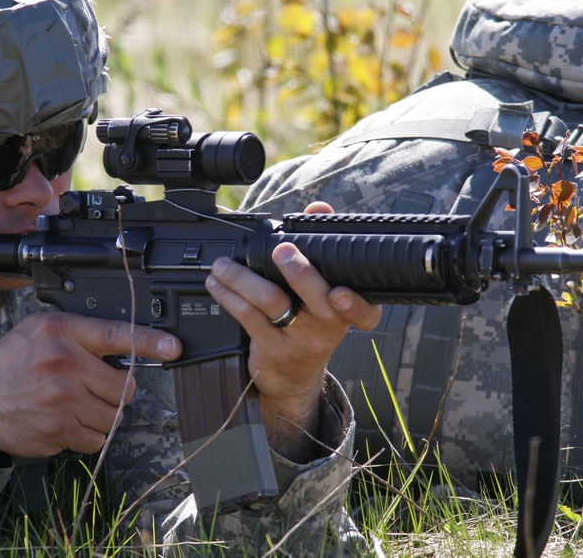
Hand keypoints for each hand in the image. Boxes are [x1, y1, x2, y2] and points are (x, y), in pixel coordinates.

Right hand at [0, 311, 180, 457]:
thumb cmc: (6, 365)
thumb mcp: (38, 331)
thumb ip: (80, 335)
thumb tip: (123, 347)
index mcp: (61, 332)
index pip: (115, 334)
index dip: (150, 341)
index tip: (174, 347)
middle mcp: (65, 363)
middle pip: (124, 387)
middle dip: (114, 391)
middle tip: (91, 388)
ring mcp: (63, 399)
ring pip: (113, 416)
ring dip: (101, 415)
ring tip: (73, 405)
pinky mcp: (58, 430)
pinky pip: (95, 439)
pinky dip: (85, 435)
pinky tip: (63, 422)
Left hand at [205, 202, 381, 460]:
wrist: (294, 375)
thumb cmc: (310, 318)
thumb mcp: (324, 288)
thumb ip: (323, 244)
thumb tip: (319, 207)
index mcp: (349, 310)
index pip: (364, 312)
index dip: (355, 305)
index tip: (339, 293)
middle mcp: (329, 326)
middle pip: (316, 297)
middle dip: (298, 271)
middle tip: (280, 249)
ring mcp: (301, 339)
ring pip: (273, 303)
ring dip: (243, 278)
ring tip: (223, 265)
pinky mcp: (273, 349)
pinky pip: (248, 317)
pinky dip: (229, 296)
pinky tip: (217, 283)